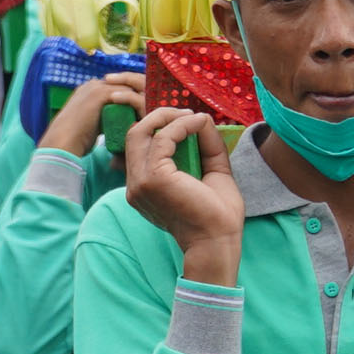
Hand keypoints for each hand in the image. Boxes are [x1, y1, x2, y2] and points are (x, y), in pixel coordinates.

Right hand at [42, 70, 145, 161]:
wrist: (61, 144)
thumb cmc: (76, 142)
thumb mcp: (95, 125)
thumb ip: (109, 119)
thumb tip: (126, 123)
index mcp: (90, 89)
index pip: (121, 86)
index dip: (136, 96)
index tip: (148, 111)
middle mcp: (94, 84)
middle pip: (129, 82)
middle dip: (144, 95)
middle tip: (156, 110)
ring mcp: (97, 86)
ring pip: (132, 88)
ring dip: (144, 102)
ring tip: (154, 116)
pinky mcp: (101, 93)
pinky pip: (129, 96)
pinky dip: (140, 106)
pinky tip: (147, 118)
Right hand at [124, 109, 242, 284]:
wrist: (219, 240)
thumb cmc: (217, 213)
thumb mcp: (212, 170)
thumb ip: (205, 144)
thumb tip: (203, 118)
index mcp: (144, 185)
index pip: (139, 145)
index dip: (159, 126)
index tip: (186, 119)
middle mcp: (136, 184)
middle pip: (134, 134)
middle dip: (160, 116)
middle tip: (187, 113)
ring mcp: (140, 182)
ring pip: (142, 132)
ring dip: (171, 118)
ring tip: (194, 117)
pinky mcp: (152, 179)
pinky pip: (162, 139)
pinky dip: (181, 125)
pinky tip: (199, 123)